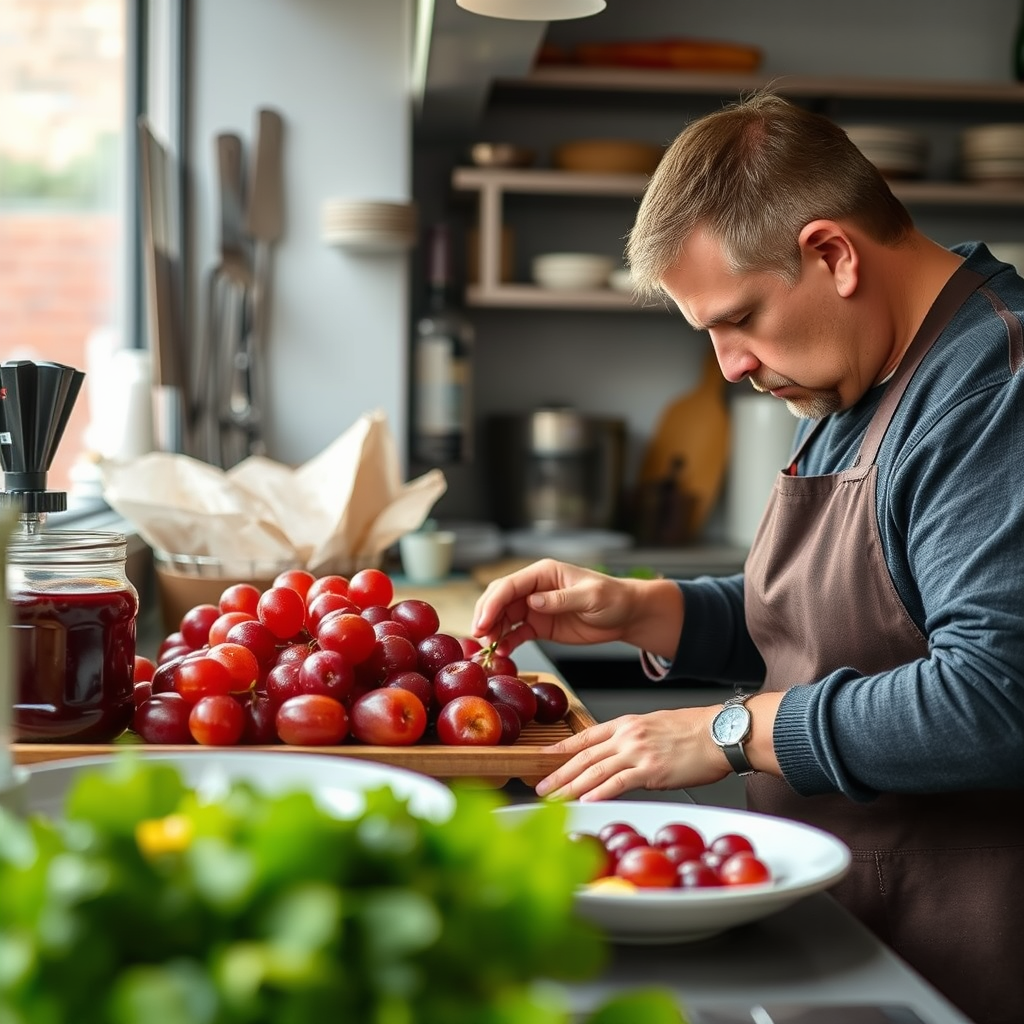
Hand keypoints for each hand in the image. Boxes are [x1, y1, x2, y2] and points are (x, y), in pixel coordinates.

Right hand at [471, 558, 681, 656]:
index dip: (492, 603)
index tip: (483, 623)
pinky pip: (516, 632)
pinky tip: (502, 652)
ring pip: (503, 616)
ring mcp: (535, 607)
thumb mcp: (590, 597)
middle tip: (479, 636)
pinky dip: (506, 642)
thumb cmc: (612, 598)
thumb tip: (533, 602)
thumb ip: (562, 599)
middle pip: (499, 599)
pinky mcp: (539, 625)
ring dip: (493, 631)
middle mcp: (534, 588)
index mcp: (543, 573)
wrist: (626, 615)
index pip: (509, 585)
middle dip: (486, 616)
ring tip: (489, 649)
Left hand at [536, 707, 728, 800]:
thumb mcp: (655, 726)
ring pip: (594, 771)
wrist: (720, 733)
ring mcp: (637, 752)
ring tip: (555, 799)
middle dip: (559, 773)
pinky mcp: (650, 770)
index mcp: (626, 724)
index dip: (562, 748)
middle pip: (584, 756)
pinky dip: (599, 793)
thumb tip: (621, 759)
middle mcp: (627, 736)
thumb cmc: (695, 731)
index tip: (543, 758)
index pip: (585, 736)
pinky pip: (618, 783)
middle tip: (541, 787)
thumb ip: (633, 741)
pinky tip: (585, 801)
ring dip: (571, 787)